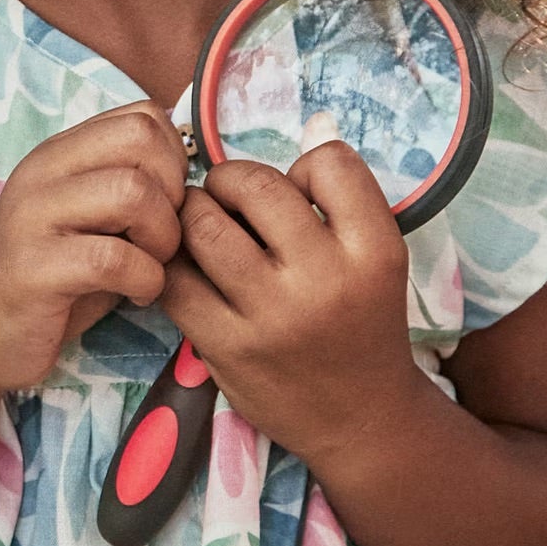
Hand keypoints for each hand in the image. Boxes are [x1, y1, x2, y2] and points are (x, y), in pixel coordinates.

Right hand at [0, 102, 187, 396]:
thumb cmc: (54, 278)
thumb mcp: (91, 218)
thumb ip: (130, 185)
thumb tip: (194, 169)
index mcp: (60, 153)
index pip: (141, 116)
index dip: (173, 160)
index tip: (166, 204)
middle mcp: (42, 173)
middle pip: (141, 143)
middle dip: (173, 193)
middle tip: (162, 237)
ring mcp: (32, 217)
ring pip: (132, 193)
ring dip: (162, 237)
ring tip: (150, 266)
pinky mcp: (34, 269)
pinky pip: (115, 258)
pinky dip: (145, 279)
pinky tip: (136, 294)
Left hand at [159, 141, 417, 464]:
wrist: (361, 419)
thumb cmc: (363, 323)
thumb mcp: (376, 259)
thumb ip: (341, 201)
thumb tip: (309, 126)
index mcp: (374, 250)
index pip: (328, 162)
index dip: (304, 166)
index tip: (297, 193)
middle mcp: (326, 280)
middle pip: (255, 185)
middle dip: (231, 179)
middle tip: (229, 196)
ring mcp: (272, 316)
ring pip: (203, 224)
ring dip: (193, 211)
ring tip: (202, 223)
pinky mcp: (227, 347)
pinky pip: (174, 279)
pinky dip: (170, 261)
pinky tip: (185, 264)